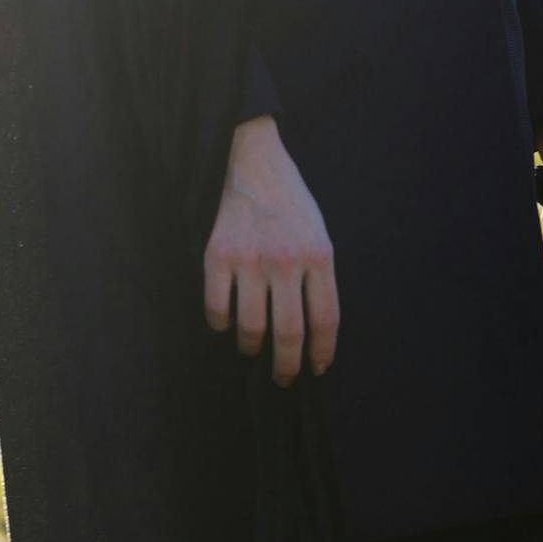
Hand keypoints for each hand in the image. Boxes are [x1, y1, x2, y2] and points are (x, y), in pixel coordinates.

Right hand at [203, 117, 337, 386]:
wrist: (254, 163)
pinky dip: (221, 325)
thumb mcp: (320, 235)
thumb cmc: (291, 204)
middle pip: (289, 333)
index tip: (317, 369)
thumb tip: (313, 332)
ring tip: (253, 349)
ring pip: (250, 327)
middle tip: (282, 378)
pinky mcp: (217, 256)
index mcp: (319, 256)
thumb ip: (318, 278)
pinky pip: (217, 308)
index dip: (323, 352)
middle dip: (286, 366)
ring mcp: (250, 259)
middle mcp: (286, 260)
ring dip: (252, 347)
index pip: (325, 320)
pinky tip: (225, 324)